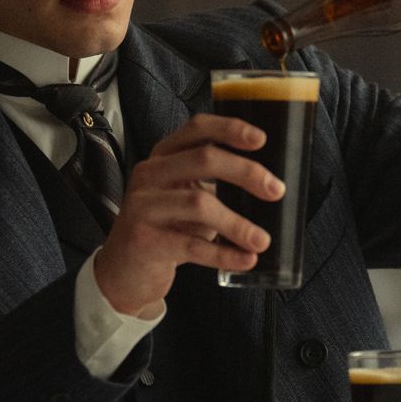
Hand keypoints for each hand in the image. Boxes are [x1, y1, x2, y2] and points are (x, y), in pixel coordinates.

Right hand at [93, 114, 282, 315]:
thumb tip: (269, 186)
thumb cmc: (166, 229)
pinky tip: (246, 260)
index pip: (197, 129)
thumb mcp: (185, 198)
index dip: (229, 129)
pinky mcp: (143, 241)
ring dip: (237, 223)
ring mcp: (142, 207)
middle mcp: (149, 175)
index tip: (261, 140)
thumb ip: (215, 184)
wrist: (124, 272)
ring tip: (262, 240)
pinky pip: (192, 245)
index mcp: (162, 157)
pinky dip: (224, 254)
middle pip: (203, 159)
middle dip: (246, 173)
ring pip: (199, 204)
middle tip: (276, 190)